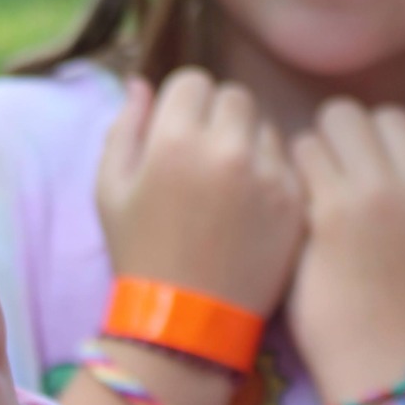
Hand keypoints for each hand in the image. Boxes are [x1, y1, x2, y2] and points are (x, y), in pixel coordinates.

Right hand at [95, 67, 305, 314]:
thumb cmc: (140, 253)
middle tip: (206, 156)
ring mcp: (267, 174)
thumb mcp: (109, 190)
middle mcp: (226, 149)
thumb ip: (124, 128)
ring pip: (265, 125)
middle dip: (218, 117)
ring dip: (249, 141)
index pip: (193, 81)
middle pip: (234, 96)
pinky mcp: (295, 200)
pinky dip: (271, 172)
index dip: (183, 105)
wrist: (186, 323)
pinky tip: (252, 204)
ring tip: (229, 183)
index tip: (179, 133)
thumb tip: (141, 82)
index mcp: (175, 141)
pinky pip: (288, 161)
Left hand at [286, 100, 404, 404]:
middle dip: (326, 136)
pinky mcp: (323, 219)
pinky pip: (291, 169)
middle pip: (349, 114)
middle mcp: (398, 184)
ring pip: (313, 135)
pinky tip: (278, 213)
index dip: (365, 132)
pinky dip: (281, 183)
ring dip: (298, 160)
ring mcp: (361, 198)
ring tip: (295, 197)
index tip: (350, 161)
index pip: (393, 118)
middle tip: (315, 174)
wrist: (390, 368)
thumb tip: (382, 169)